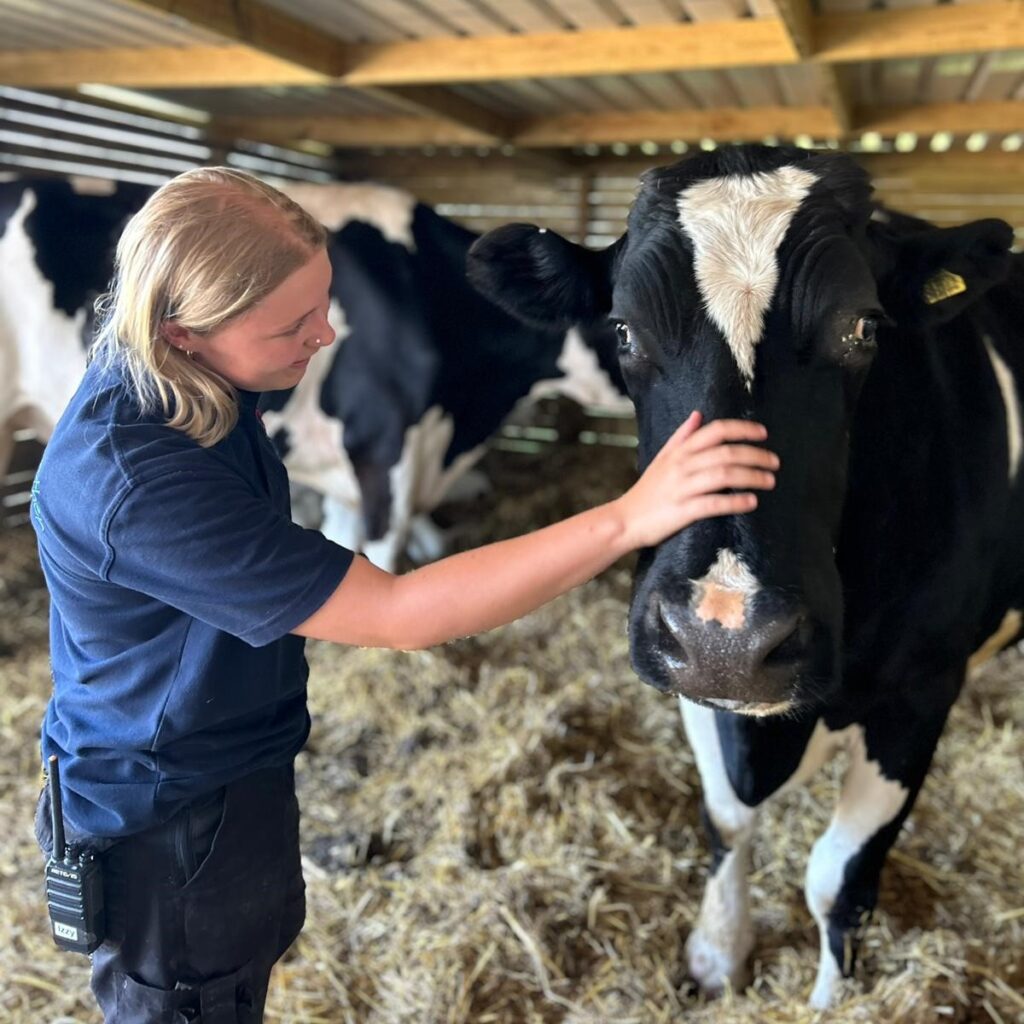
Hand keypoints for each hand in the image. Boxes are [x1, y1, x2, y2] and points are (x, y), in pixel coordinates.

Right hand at [615, 412, 777, 548]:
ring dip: (751, 477)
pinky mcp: (683, 510)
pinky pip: (714, 503)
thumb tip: (698, 414)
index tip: (763, 434)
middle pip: (726, 453)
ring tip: (769, 481)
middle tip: (775, 462)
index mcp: (680, 451)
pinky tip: (751, 502)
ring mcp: (682, 487)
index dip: (743, 430)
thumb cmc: (648, 490)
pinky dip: (735, 502)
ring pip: (724, 475)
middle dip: (755, 455)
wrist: (625, 520)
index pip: (716, 431)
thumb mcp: (662, 458)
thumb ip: (682, 436)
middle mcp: (682, 465)